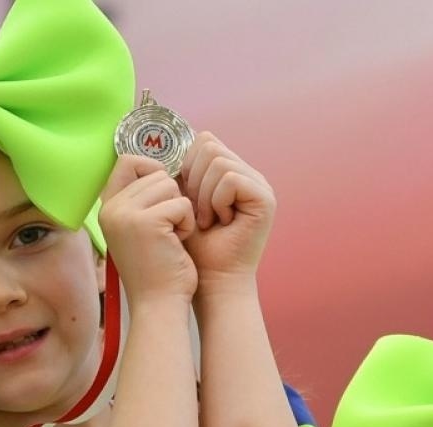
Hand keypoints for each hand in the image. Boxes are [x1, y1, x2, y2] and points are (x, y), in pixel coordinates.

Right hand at [98, 154, 197, 302]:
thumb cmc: (158, 270)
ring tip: (171, 238)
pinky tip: (177, 244)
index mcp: (107, 207)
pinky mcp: (147, 222)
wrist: (159, 305)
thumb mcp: (140, 230)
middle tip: (168, 231)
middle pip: (156, 173)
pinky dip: (187, 224)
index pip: (128, 161)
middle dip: (172, 199)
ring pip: (170, 185)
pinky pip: (182, 204)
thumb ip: (143, 200)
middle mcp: (112, 207)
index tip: (166, 196)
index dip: (153, 170)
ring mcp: (126, 214)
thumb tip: (163, 169)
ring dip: (181, 211)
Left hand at [180, 132, 274, 287]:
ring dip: (204, 194)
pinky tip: (221, 222)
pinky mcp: (265, 198)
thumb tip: (166, 144)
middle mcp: (249, 174)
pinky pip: (230, 178)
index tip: (187, 200)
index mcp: (232, 171)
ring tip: (209, 220)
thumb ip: (182, 171)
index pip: (204, 141)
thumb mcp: (182, 200)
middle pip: (210, 146)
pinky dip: (217, 201)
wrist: (212, 279)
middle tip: (199, 213)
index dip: (187, 167)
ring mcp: (260, 185)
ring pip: (218, 161)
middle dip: (194, 180)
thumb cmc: (196, 246)